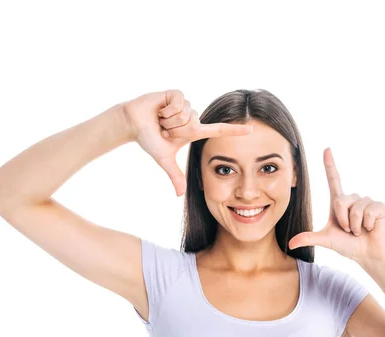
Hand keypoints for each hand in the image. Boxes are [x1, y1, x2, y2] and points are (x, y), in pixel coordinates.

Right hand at [123, 90, 252, 195]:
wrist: (132, 123)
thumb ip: (175, 175)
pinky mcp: (176, 93)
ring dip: (169, 120)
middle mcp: (193, 116)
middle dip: (174, 129)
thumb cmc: (149, 139)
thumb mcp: (164, 159)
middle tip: (163, 129)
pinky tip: (159, 109)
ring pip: (185, 114)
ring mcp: (186, 104)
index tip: (252, 130)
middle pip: (193, 124)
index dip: (235, 131)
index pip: (219, 130)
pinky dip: (166, 109)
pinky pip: (179, 103)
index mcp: (194, 131)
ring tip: (160, 119)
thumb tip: (179, 195)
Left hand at [288, 148, 384, 270]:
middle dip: (342, 220)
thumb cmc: (348, 246)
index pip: (334, 179)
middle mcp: (352, 198)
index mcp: (339, 202)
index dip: (330, 164)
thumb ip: (309, 238)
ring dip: (355, 224)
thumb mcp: (326, 240)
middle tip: (349, 230)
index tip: (326, 149)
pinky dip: (367, 224)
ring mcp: (366, 201)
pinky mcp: (379, 207)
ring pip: (355, 208)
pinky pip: (368, 211)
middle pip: (339, 201)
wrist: (368, 254)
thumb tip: (290, 244)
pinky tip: (370, 228)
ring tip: (360, 230)